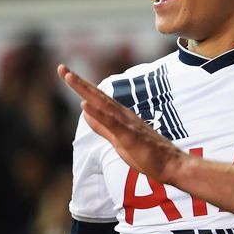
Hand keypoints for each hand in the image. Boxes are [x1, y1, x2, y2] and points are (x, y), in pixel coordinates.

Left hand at [58, 64, 185, 183]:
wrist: (171, 165)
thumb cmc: (148, 154)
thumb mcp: (118, 140)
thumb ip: (102, 127)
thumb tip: (85, 114)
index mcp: (119, 116)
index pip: (97, 99)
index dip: (81, 87)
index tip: (66, 74)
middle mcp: (123, 115)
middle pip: (97, 96)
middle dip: (78, 82)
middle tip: (62, 68)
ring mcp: (127, 124)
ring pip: (103, 104)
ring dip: (86, 91)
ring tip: (70, 78)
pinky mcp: (130, 136)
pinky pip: (112, 123)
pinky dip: (98, 113)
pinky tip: (85, 105)